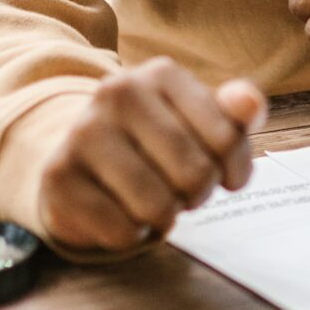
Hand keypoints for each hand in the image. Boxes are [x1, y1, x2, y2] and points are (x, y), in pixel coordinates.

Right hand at [34, 58, 266, 260]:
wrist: (81, 157)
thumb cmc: (158, 141)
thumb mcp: (202, 121)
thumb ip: (235, 114)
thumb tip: (251, 105)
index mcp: (161, 74)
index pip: (227, 138)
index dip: (234, 170)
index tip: (224, 175)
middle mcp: (117, 92)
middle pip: (194, 173)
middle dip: (197, 195)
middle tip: (182, 191)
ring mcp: (82, 132)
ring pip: (157, 206)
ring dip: (164, 218)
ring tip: (153, 202)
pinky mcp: (58, 176)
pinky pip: (121, 230)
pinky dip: (131, 235)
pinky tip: (121, 212)